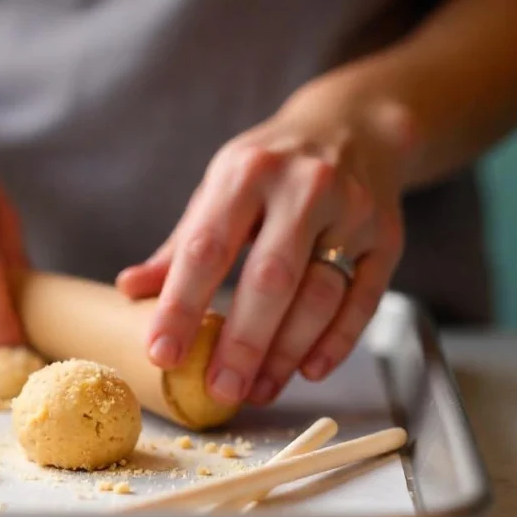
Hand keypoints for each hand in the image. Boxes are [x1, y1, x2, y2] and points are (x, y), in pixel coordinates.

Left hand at [118, 91, 413, 405]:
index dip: (182, 306)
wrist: (355, 126)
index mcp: (246, 173)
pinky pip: (363, 299)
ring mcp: (352, 212)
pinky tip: (307, 371)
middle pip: (271, 279)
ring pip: (319, 296)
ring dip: (286, 353)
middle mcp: (304, 187)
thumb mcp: (220, 188)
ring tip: (256, 390)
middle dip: (242, 343)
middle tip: (219, 390)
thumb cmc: (271, 168)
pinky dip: (336, 342)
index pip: (207, 249)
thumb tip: (129, 289)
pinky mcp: (386, 237)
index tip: (162, 353)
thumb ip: (180, 245)